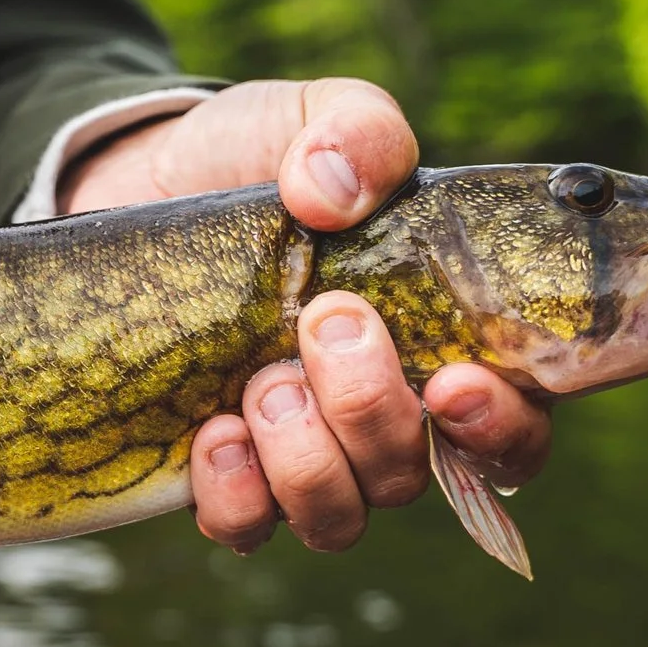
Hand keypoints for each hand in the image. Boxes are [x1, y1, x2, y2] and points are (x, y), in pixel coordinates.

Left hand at [61, 79, 550, 553]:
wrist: (135, 183)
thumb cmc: (253, 160)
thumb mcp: (310, 118)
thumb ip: (354, 130)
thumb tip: (333, 191)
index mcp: (438, 347)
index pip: (512, 431)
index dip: (500, 430)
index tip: (457, 382)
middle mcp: (377, 420)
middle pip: (411, 474)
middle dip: (373, 409)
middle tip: (327, 323)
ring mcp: (298, 455)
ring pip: (338, 516)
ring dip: (306, 459)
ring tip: (261, 381)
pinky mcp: (217, 473)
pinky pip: (246, 528)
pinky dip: (235, 494)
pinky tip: (212, 433)